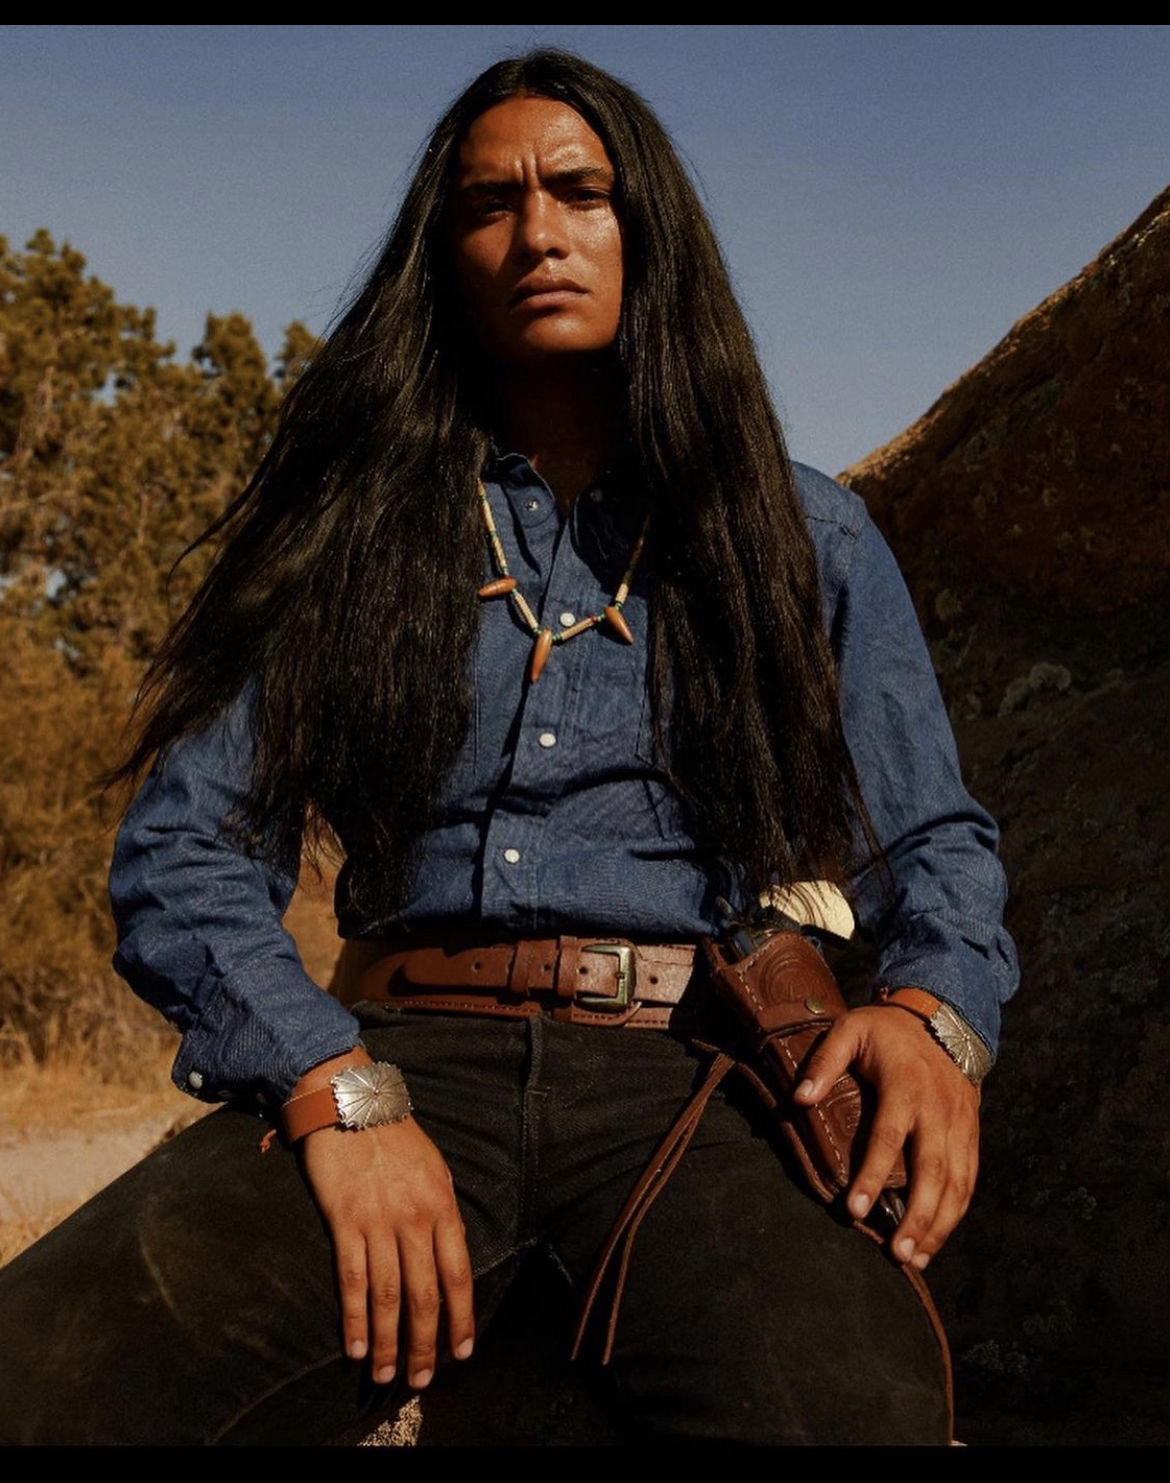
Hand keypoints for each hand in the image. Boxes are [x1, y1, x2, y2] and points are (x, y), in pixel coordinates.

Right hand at [295, 1052, 474, 1387]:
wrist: (349, 1102)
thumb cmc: (394, 1134)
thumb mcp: (433, 1168)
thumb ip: (440, 1212)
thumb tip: (446, 1257)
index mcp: (442, 1204)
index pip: (458, 1273)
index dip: (461, 1317)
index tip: (463, 1351)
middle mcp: (414, 1218)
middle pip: (424, 1294)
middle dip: (424, 1344)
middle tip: (421, 1379)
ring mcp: (378, 1221)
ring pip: (388, 1296)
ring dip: (388, 1342)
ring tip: (386, 1374)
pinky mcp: (343, 1221)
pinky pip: (352, 1280)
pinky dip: (355, 1318)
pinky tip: (356, 1346)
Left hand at [792, 1005, 979, 1269]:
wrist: (944, 1019)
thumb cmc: (887, 1030)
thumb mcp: (850, 1029)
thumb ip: (825, 1061)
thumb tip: (799, 1098)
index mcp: (905, 1087)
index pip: (888, 1138)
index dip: (873, 1176)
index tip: (856, 1211)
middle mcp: (937, 1111)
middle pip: (931, 1171)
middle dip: (916, 1216)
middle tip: (897, 1253)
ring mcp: (959, 1126)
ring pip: (956, 1183)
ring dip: (939, 1224)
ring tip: (917, 1256)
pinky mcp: (972, 1135)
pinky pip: (969, 1179)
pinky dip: (957, 1212)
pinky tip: (939, 1237)